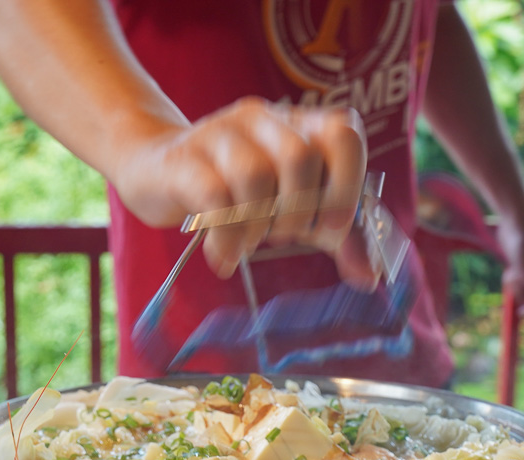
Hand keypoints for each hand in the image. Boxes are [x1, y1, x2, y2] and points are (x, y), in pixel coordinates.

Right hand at [110, 97, 367, 277]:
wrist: (155, 169)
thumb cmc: (234, 190)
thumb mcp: (289, 206)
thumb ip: (332, 234)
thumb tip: (368, 277)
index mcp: (299, 123)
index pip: (343, 133)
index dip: (345, 185)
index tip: (329, 229)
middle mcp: (263, 118)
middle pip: (299, 157)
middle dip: (297, 213)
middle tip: (281, 237)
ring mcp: (220, 133)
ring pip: (254, 175)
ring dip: (258, 226)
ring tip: (249, 245)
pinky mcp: (184, 160)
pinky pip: (213, 197)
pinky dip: (225, 238)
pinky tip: (224, 259)